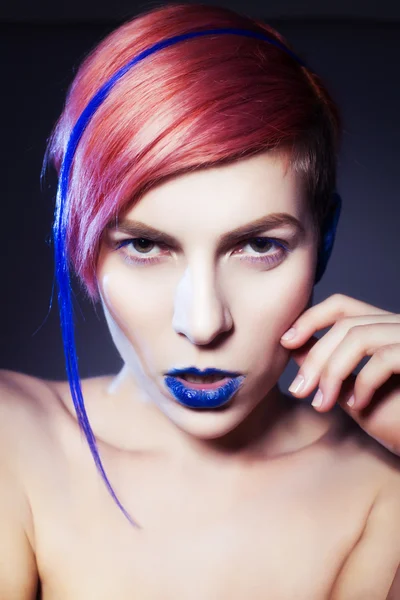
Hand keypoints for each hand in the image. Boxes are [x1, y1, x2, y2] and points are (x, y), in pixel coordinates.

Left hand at [280, 293, 399, 456]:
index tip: (285, 341)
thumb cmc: (398, 424)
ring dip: (332, 371)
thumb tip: (294, 346)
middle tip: (298, 390)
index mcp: (383, 329)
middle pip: (345, 322)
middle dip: (314, 357)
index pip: (342, 305)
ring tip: (322, 403)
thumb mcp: (353, 391)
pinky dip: (363, 382)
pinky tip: (358, 405)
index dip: (310, 318)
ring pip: (360, 337)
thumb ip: (329, 367)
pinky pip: (384, 358)